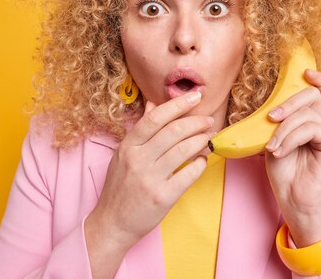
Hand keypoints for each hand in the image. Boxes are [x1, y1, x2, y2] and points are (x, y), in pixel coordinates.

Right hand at [91, 91, 215, 248]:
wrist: (112, 223)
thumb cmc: (120, 187)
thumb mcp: (123, 154)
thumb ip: (140, 130)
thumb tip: (152, 104)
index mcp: (128, 145)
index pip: (155, 117)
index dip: (178, 104)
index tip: (195, 96)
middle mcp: (138, 159)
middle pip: (173, 131)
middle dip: (196, 122)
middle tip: (208, 120)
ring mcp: (150, 178)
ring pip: (183, 150)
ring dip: (201, 141)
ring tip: (208, 138)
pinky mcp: (162, 197)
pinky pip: (188, 174)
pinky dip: (200, 164)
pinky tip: (203, 160)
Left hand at [264, 69, 320, 244]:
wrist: (294, 201)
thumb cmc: (285, 173)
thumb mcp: (274, 141)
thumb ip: (279, 122)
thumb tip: (274, 107)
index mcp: (309, 122)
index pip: (319, 94)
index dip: (317, 80)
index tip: (305, 72)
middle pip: (311, 97)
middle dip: (288, 103)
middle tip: (271, 118)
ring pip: (307, 114)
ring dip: (284, 129)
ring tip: (274, 148)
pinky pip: (311, 128)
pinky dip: (292, 137)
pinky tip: (282, 151)